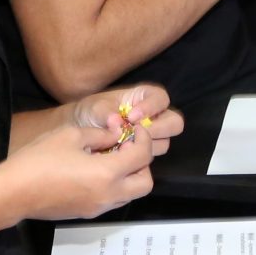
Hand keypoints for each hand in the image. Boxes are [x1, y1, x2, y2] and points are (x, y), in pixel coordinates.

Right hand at [2, 97, 164, 221]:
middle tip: (126, 147)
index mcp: (108, 173)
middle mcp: (109, 195)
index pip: (143, 156)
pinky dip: (115, 186)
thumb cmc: (39, 160)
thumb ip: (100, 135)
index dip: (143, 139)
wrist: (15, 192)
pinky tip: (95, 171)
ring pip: (131, 194)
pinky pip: (113, 200)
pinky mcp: (88, 213)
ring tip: (110, 158)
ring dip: (129, 176)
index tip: (135, 130)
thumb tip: (116, 135)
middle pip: (145, 183)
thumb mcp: (71, 136)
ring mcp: (99, 208)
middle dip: (142, 163)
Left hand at [65, 84, 187, 155]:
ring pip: (163, 143)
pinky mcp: (145, 152)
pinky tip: (121, 155)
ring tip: (122, 146)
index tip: (131, 117)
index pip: (161, 98)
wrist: (81, 131)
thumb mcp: (95, 107)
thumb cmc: (92, 112)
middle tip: (136, 134)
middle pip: (174, 123)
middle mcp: (154, 116)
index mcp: (145, 97)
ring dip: (146, 146)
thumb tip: (116, 120)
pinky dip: (137, 158)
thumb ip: (106, 112)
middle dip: (158, 130)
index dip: (151, 107)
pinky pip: (150, 157)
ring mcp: (152, 136)